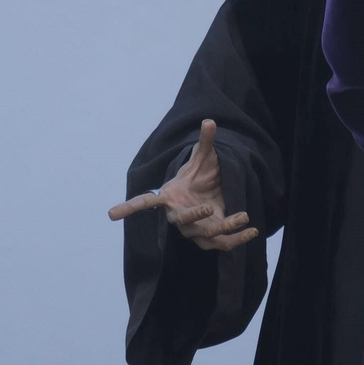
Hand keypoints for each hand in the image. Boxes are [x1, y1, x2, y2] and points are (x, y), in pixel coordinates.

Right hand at [109, 119, 258, 251]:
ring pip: (204, 234)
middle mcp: (178, 216)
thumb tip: (210, 121)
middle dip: (193, 217)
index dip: (129, 207)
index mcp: (169, 196)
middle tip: (208, 208)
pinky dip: (237, 240)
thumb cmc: (200, 178)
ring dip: (223, 227)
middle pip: (180, 221)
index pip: (145, 203)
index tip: (111, 214)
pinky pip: (222, 244)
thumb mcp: (203, 159)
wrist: (211, 195)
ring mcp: (193, 230)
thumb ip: (206, 142)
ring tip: (243, 216)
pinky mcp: (210, 238)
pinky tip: (252, 230)